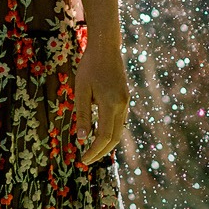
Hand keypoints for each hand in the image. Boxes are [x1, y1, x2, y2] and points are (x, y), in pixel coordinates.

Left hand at [74, 40, 128, 165]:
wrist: (106, 48)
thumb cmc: (89, 66)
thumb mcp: (81, 90)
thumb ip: (83, 114)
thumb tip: (82, 138)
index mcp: (111, 104)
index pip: (105, 136)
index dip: (95, 150)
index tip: (83, 159)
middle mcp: (122, 106)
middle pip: (115, 138)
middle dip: (101, 152)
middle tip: (86, 160)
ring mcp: (126, 103)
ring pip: (119, 131)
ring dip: (106, 143)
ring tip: (91, 151)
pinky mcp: (125, 99)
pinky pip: (119, 122)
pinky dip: (110, 132)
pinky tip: (99, 135)